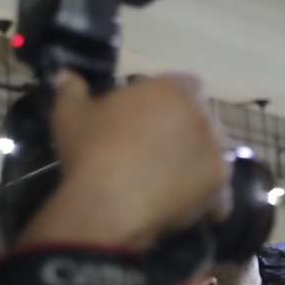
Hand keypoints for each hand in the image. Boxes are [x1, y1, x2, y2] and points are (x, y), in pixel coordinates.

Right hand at [31, 71, 230, 251]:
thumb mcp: (70, 114)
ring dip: (197, 163)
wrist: (108, 203)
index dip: (171, 99)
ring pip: (213, 154)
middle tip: (158, 150)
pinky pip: (220, 193)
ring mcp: (216, 152)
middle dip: (186, 131)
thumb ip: (72, 90)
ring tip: (171, 181)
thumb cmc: (90, 150)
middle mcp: (202, 116)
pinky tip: (188, 208)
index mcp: (172, 89)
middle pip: (201, 119)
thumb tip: (64, 76)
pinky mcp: (220, 186)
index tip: (152, 115)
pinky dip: (209, 201)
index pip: (185, 83)